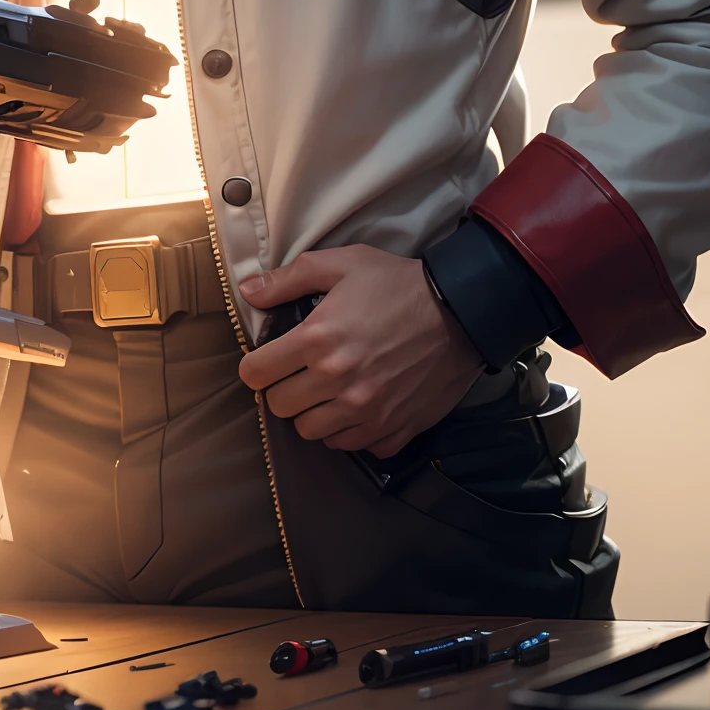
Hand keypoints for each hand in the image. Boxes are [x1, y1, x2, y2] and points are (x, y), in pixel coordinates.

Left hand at [237, 245, 481, 458]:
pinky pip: (351, 445)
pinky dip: (348, 430)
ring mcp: (366, 411)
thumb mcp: (341, 264)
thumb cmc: (397, 284)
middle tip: (299, 371)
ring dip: (312, 412)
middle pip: (279, 407)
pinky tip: (357, 404)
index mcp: (318, 339)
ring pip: (311, 432)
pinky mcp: (393, 428)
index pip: (256, 374)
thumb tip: (247, 292)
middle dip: (282, 388)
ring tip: (327, 389)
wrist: (461, 310)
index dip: (255, 366)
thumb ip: (287, 279)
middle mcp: (338, 381)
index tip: (266, 360)